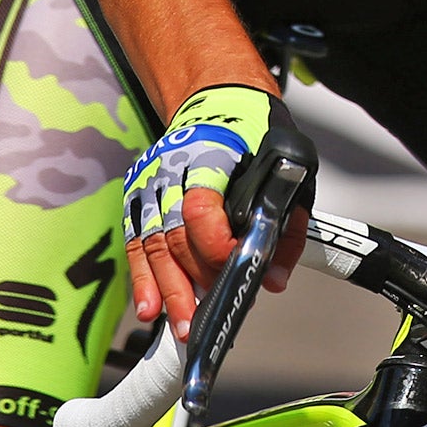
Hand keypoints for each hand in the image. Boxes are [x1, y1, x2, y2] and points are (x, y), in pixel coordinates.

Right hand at [122, 84, 307, 340]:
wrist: (221, 100)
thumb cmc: (258, 137)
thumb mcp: (290, 166)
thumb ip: (287, 224)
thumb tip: (274, 279)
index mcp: (211, 154)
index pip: (201, 207)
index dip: (216, 244)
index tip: (236, 267)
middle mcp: (172, 169)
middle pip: (175, 235)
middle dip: (190, 282)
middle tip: (202, 320)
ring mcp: (151, 183)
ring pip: (153, 245)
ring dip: (166, 290)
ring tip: (181, 326)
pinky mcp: (139, 197)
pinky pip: (136, 244)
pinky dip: (143, 279)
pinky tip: (149, 308)